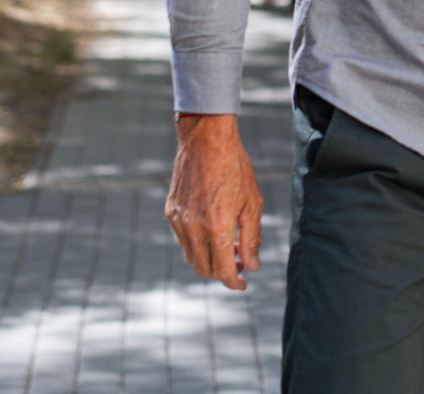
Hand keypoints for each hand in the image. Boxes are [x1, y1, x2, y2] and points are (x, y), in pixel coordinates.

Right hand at [165, 114, 263, 290]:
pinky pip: (183, 240)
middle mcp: (194, 228)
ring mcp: (179, 220)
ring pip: (192, 257)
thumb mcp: (252, 203)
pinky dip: (197, 245)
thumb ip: (251, 238)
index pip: (222, 270)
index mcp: (217, 227)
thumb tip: (252, 265)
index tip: (243, 284)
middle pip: (205, 269)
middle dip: (223, 272)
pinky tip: (213, 232)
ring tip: (230, 247)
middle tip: (240, 264)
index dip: (234, 282)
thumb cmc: (235, 167)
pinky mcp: (171, 211)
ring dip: (210, 260)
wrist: (207, 139)